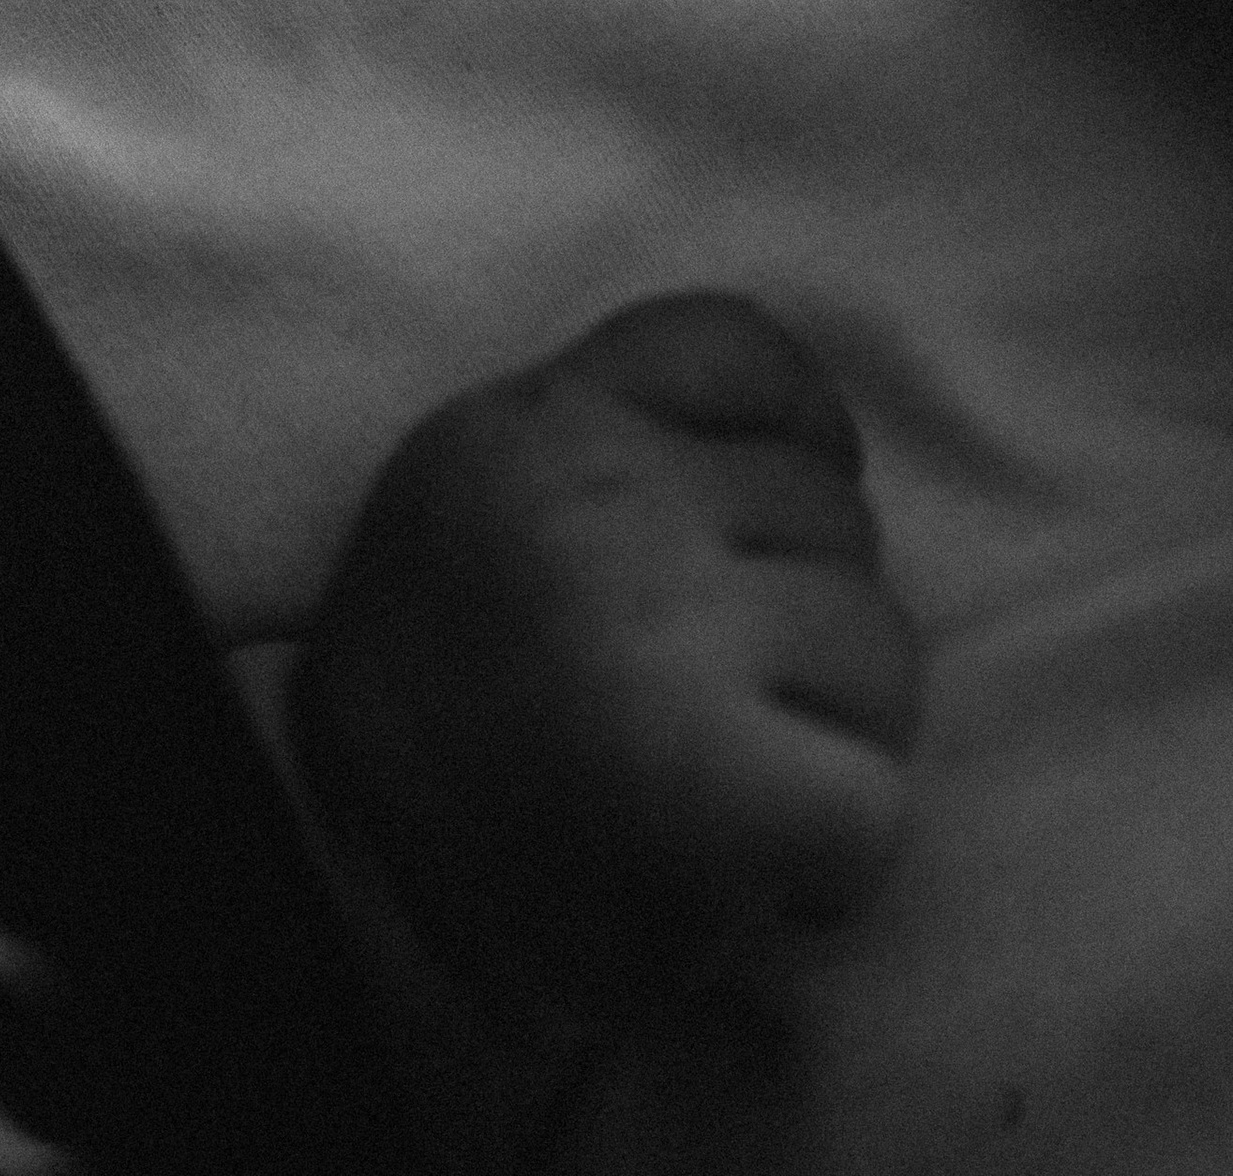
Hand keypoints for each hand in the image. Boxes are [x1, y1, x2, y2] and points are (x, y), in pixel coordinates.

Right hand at [287, 294, 920, 1027]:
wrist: (354, 886)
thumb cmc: (435, 699)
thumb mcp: (476, 490)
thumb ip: (609, 432)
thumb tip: (808, 443)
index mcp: (543, 419)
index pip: (744, 349)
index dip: (793, 441)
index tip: (757, 540)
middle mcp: (609, 499)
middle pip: (834, 513)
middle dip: (800, 619)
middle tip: (701, 709)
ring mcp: (670, 630)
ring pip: (882, 647)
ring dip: (833, 735)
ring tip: (722, 789)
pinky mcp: (724, 782)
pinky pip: (876, 793)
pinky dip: (842, 858)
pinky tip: (762, 874)